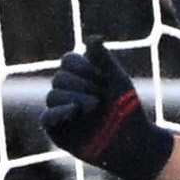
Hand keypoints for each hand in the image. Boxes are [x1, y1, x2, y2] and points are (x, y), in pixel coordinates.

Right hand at [41, 45, 173, 179]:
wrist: (133, 142)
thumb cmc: (128, 110)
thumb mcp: (117, 81)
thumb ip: (103, 60)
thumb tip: (93, 37)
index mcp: (82, 77)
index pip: (68, 61)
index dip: (82, 65)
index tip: (102, 76)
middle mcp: (69, 93)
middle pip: (59, 77)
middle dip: (81, 84)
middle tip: (101, 96)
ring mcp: (62, 112)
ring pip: (52, 95)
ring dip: (74, 97)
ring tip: (94, 106)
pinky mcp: (58, 131)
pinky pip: (46, 117)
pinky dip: (59, 112)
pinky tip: (74, 111)